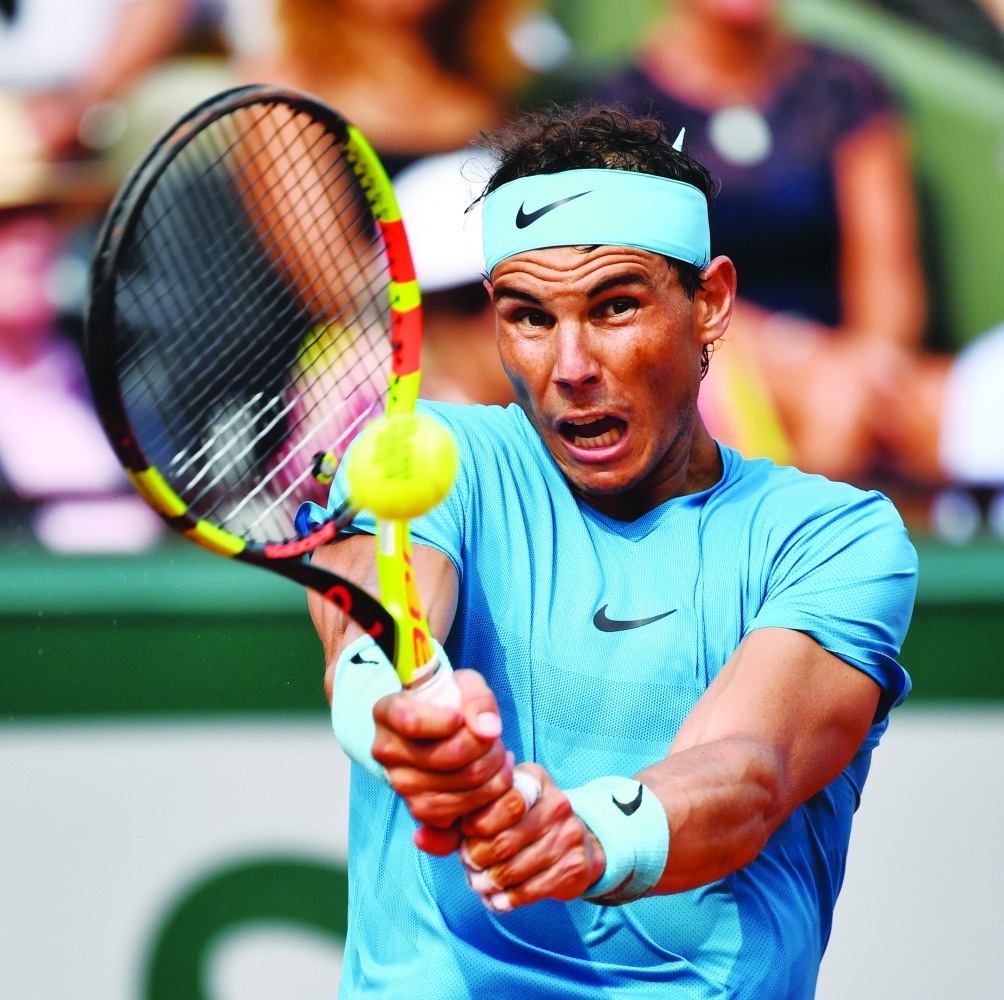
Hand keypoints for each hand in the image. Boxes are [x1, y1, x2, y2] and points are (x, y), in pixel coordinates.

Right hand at [372, 669, 514, 853]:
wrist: (437, 731)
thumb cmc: (449, 702)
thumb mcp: (464, 684)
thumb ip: (477, 698)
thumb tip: (488, 730)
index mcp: (387, 712)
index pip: (412, 721)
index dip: (448, 721)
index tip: (460, 716)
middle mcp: (387, 751)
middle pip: (450, 755)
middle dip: (486, 745)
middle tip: (495, 737)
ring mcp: (401, 785)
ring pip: (462, 785)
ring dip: (493, 770)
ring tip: (498, 755)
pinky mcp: (420, 810)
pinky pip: (463, 810)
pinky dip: (489, 795)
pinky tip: (493, 777)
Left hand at [458, 765, 606, 911]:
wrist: (581, 843)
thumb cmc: (529, 820)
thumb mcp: (507, 801)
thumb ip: (471, 811)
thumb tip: (428, 836)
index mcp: (536, 781)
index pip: (501, 802)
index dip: (476, 823)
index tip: (466, 832)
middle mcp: (556, 806)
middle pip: (503, 841)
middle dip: (476, 857)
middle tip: (468, 862)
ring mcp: (567, 838)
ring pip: (512, 870)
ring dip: (487, 882)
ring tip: (478, 882)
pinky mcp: (572, 868)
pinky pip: (528, 891)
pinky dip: (505, 899)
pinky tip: (496, 898)